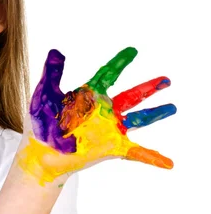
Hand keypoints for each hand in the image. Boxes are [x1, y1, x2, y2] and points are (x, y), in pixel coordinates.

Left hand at [16, 47, 176, 184]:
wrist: (40, 152)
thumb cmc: (40, 123)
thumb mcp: (44, 95)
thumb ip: (52, 73)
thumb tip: (55, 51)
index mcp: (88, 94)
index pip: (107, 74)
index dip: (120, 62)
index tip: (132, 50)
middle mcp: (102, 110)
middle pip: (131, 95)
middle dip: (149, 87)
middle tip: (166, 79)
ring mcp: (108, 128)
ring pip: (138, 118)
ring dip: (156, 114)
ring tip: (173, 107)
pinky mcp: (110, 147)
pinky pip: (135, 152)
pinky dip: (152, 157)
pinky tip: (167, 163)